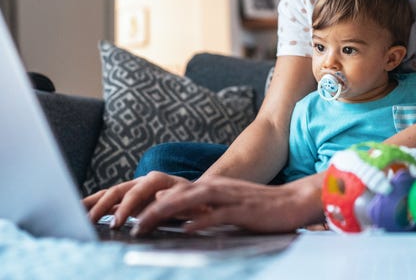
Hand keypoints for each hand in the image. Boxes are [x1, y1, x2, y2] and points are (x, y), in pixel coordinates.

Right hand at [83, 171, 189, 226]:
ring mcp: (133, 189)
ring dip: (94, 204)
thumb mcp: (190, 199)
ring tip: (76, 213)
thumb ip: (176, 199)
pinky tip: (80, 209)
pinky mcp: (127, 199)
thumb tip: (160, 196)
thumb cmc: (192, 200)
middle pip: (119, 190)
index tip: (119, 222)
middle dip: (105, 206)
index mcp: (158, 180)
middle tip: (93, 222)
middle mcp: (142, 182)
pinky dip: (93, 203)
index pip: (139, 190)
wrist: (193, 196)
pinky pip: (108, 200)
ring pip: (110, 193)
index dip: (128, 206)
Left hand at [131, 174, 325, 235]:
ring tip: (143, 224)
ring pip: (191, 201)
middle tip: (120, 221)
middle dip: (146, 207)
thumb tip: (176, 217)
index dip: (146, 202)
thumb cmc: (259, 207)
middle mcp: (215, 188)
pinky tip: (186, 228)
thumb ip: (202, 210)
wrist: (293, 201)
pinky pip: (219, 214)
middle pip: (174, 194)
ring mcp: (229, 197)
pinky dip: (201, 220)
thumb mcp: (226, 207)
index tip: (123, 214)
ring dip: (165, 212)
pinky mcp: (244, 210)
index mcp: (209, 188)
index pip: (171, 192)